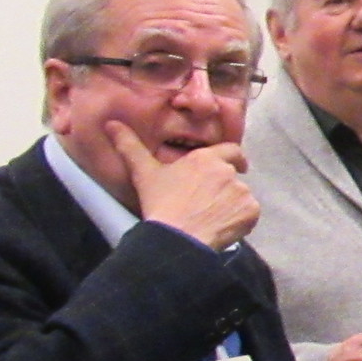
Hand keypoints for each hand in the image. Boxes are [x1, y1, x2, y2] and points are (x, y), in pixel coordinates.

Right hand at [109, 122, 256, 247]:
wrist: (177, 236)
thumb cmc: (160, 204)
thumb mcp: (143, 173)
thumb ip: (129, 146)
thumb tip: (111, 124)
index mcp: (206, 158)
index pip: (232, 150)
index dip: (234, 158)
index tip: (237, 164)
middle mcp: (227, 171)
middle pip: (233, 177)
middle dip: (224, 187)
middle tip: (208, 202)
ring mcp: (242, 191)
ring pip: (241, 196)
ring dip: (231, 204)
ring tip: (209, 217)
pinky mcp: (250, 212)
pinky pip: (249, 214)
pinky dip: (239, 219)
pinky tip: (221, 226)